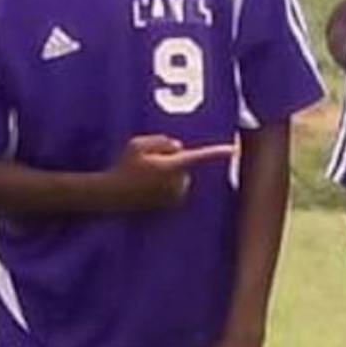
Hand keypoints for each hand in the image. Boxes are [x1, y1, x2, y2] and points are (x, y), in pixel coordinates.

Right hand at [104, 135, 236, 212]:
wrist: (111, 195)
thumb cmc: (123, 166)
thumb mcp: (138, 144)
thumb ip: (162, 141)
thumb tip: (178, 147)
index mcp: (171, 167)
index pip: (198, 156)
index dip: (217, 152)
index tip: (234, 149)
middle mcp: (177, 183)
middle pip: (184, 163)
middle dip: (172, 161)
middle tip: (147, 163)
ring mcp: (174, 196)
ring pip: (179, 176)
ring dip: (168, 173)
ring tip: (144, 176)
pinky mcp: (169, 205)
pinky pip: (173, 187)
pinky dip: (164, 185)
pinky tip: (146, 186)